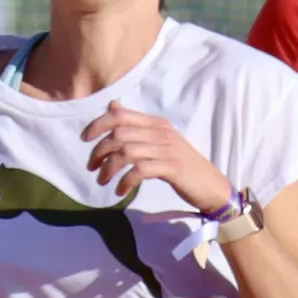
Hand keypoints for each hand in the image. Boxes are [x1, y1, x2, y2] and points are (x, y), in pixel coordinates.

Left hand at [82, 105, 232, 216]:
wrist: (212, 186)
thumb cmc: (183, 166)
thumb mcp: (160, 141)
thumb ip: (136, 125)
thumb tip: (112, 106)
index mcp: (156, 123)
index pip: (120, 115)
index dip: (98, 124)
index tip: (85, 139)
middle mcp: (161, 132)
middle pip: (119, 134)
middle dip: (100, 150)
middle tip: (92, 167)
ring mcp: (167, 149)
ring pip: (127, 152)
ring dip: (109, 168)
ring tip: (102, 180)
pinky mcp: (172, 168)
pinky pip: (140, 170)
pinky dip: (125, 181)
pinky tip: (120, 191)